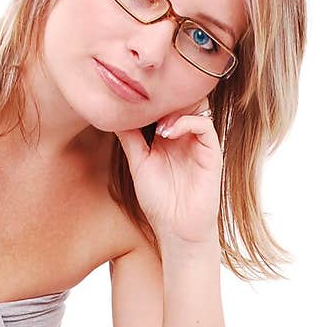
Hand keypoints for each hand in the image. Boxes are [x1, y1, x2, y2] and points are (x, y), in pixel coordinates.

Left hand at [113, 96, 221, 246]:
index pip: (166, 104)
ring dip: (175, 108)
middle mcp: (186, 136)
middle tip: (147, 102)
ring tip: (156, 124)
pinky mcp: (211, 153)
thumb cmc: (159, 202)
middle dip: (166, 97)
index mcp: (169, 136)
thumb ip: (130, 138)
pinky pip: (204, 125)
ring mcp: (199, 143)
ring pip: (196, 106)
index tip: (133, 97)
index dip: (153, 97)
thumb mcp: (138, 164)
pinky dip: (186, 122)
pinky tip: (167, 133)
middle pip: (183, 100)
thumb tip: (115, 114)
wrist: (177, 229)